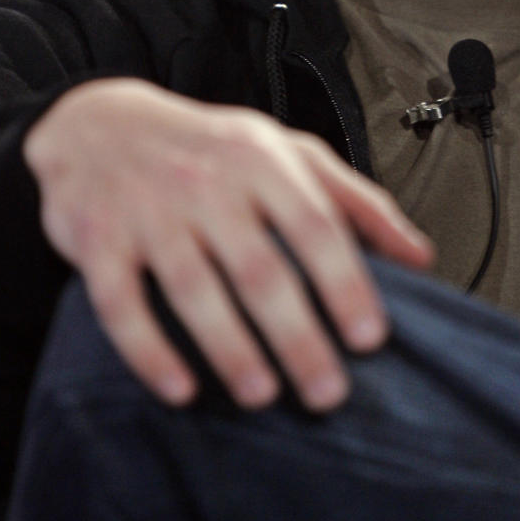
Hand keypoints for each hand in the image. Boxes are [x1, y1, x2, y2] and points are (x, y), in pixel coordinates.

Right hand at [24, 78, 432, 411]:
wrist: (100, 124)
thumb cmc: (212, 148)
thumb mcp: (288, 153)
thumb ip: (356, 202)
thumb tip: (420, 256)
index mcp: (262, 160)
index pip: (314, 224)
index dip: (345, 283)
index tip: (370, 338)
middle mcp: (208, 183)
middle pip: (260, 268)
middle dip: (297, 336)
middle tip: (327, 393)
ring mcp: (150, 211)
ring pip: (194, 289)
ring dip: (231, 350)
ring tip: (263, 396)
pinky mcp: (99, 240)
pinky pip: (122, 304)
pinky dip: (150, 352)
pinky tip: (180, 389)